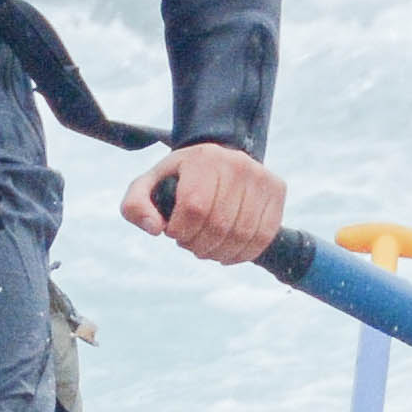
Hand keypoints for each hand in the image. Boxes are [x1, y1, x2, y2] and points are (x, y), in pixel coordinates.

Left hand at [119, 141, 283, 266]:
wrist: (217, 161)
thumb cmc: (179, 179)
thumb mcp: (147, 186)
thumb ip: (135, 206)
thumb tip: (155, 229)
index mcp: (202, 158)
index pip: (194, 207)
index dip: (181, 231)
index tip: (174, 232)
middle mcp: (236, 163)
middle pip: (219, 224)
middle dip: (199, 245)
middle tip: (189, 243)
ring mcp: (260, 177)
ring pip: (242, 234)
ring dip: (219, 252)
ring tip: (206, 248)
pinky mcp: (276, 190)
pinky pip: (263, 236)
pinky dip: (242, 253)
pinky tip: (226, 252)